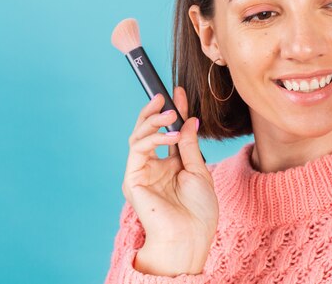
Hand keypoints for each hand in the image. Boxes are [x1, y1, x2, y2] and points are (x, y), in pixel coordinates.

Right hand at [122, 86, 217, 274]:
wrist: (190, 236)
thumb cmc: (198, 210)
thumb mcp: (198, 170)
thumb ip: (189, 145)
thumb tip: (189, 119)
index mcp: (169, 165)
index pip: (168, 132)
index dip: (173, 112)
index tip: (179, 93)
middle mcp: (152, 167)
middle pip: (147, 131)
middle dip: (155, 112)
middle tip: (165, 97)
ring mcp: (141, 172)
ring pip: (138, 137)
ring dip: (153, 122)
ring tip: (170, 115)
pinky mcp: (133, 179)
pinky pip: (137, 150)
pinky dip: (152, 138)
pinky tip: (169, 136)